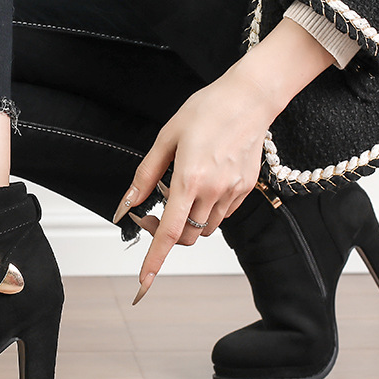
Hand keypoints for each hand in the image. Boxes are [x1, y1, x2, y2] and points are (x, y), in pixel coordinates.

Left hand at [112, 17, 335, 303]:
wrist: (250, 97)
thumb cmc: (206, 110)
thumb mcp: (166, 138)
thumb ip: (146, 175)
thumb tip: (129, 204)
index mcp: (189, 178)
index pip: (171, 232)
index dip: (155, 259)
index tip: (144, 281)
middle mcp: (214, 190)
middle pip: (188, 237)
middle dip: (169, 233)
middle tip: (155, 211)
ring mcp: (233, 191)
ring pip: (206, 228)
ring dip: (190, 221)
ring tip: (183, 189)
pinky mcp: (246, 188)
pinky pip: (222, 213)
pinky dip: (208, 209)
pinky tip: (204, 182)